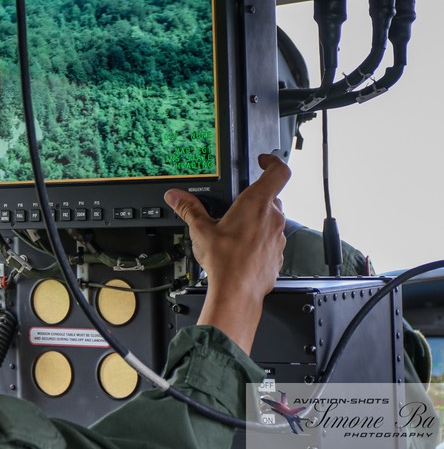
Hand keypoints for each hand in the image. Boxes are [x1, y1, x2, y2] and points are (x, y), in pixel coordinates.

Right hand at [164, 154, 289, 352]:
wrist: (237, 292)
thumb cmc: (225, 261)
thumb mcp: (201, 229)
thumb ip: (189, 208)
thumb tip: (176, 196)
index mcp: (256, 204)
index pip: (278, 172)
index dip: (272, 161)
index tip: (263, 161)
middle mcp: (272, 218)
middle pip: (272, 197)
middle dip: (256, 198)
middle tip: (237, 204)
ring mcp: (278, 237)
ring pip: (272, 219)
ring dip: (258, 220)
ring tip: (235, 230)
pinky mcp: (278, 254)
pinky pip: (272, 240)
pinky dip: (260, 240)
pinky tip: (242, 249)